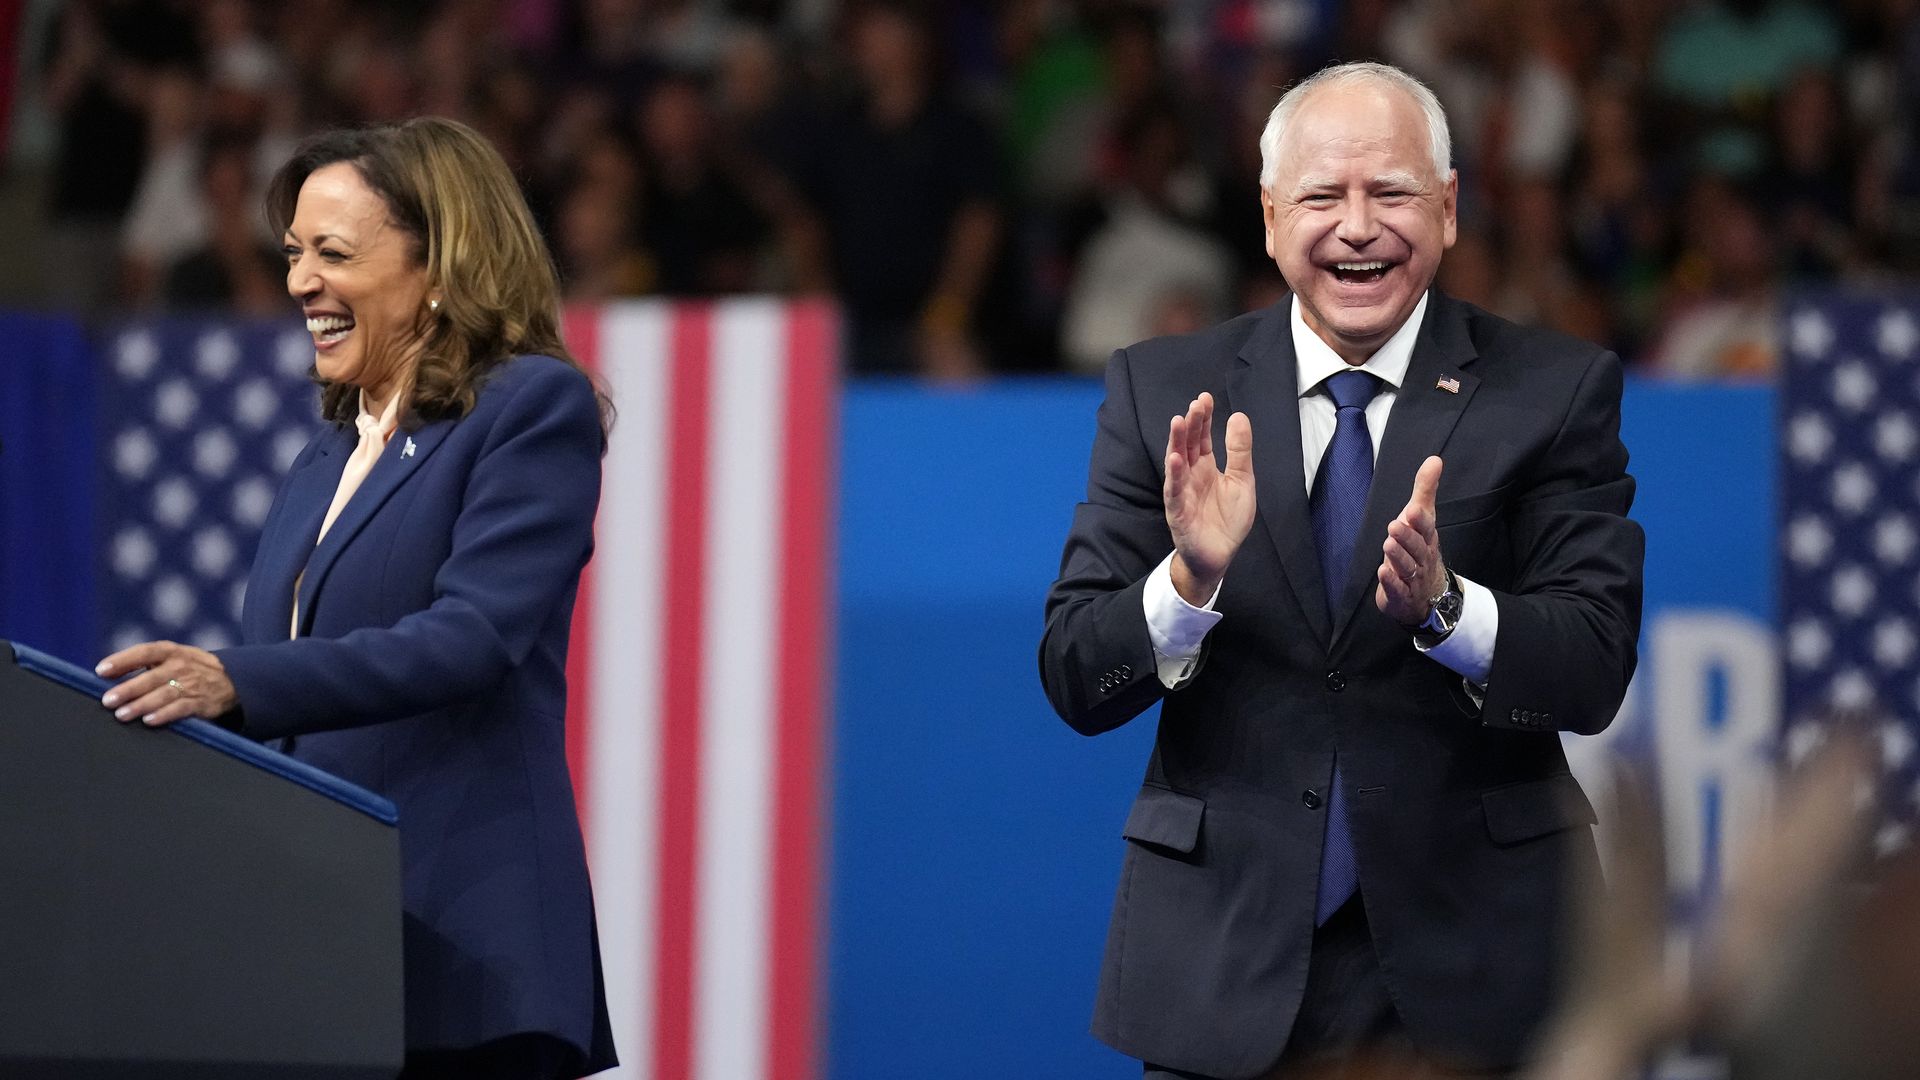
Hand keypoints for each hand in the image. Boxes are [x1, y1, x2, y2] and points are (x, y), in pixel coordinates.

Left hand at [95, 641, 238, 726]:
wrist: (231, 680)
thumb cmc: (189, 669)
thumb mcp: (172, 658)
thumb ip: (144, 663)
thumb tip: (107, 675)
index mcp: (170, 651)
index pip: (144, 652)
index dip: (122, 661)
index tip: (101, 671)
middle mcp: (181, 666)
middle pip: (150, 678)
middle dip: (128, 689)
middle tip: (108, 701)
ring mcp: (192, 684)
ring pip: (163, 695)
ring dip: (141, 705)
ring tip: (122, 714)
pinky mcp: (201, 702)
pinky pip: (180, 709)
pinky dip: (164, 715)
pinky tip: (149, 721)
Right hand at [1164, 392, 1254, 603]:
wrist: (1220, 556)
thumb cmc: (1228, 520)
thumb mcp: (1243, 481)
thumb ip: (1240, 451)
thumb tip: (1239, 416)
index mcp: (1205, 467)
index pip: (1201, 437)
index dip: (1203, 418)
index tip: (1204, 397)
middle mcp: (1190, 476)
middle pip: (1187, 444)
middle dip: (1190, 424)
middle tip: (1195, 405)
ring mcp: (1182, 492)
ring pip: (1176, 463)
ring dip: (1176, 442)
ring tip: (1178, 422)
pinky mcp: (1178, 512)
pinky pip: (1174, 491)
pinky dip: (1174, 475)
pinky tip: (1175, 459)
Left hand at [1375, 455, 1446, 625]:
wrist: (1427, 594)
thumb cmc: (1420, 549)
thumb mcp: (1422, 518)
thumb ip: (1425, 490)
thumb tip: (1434, 459)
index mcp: (1427, 538)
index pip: (1426, 528)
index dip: (1420, 520)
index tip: (1413, 509)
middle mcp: (1422, 557)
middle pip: (1416, 548)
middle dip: (1407, 537)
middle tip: (1395, 526)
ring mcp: (1412, 577)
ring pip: (1407, 567)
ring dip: (1398, 557)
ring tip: (1388, 545)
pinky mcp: (1400, 594)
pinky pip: (1397, 589)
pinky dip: (1391, 582)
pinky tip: (1383, 573)